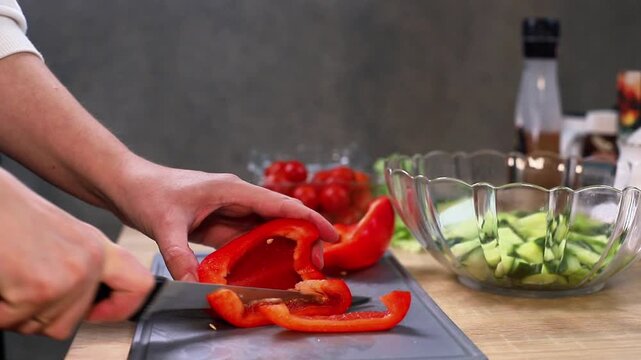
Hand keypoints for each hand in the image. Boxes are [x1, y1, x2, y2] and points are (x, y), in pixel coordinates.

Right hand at [0, 169, 152, 338]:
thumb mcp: (64, 238)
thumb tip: (93, 302)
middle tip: (25, 287)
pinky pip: (13, 323)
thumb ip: (82, 266)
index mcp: (98, 247)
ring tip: (12, 279)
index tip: (98, 312)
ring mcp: (68, 276)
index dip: (120, 308)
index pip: (140, 286)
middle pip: (73, 321)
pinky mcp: (39, 289)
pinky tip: (2, 284)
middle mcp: (90, 261)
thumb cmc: (13, 216)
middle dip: (42, 314)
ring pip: (42, 326)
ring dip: (18, 313)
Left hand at [107, 158, 338, 281]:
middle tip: (319, 263)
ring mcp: (229, 211)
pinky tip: (269, 269)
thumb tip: (194, 284)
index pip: (280, 203)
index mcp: (233, 189)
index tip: (332, 234)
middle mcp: (237, 198)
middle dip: (302, 237)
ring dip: (284, 246)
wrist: (129, 185)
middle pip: (279, 217)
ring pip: (266, 229)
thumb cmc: (148, 193)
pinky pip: (247, 239)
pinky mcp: (220, 223)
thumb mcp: (164, 224)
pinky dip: (261, 253)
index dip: (309, 218)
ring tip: (302, 269)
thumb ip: (180, 254)